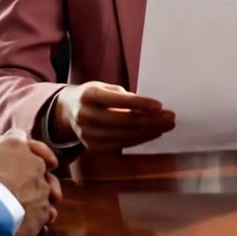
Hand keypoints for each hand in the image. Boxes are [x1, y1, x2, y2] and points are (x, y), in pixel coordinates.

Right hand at [0, 130, 61, 235]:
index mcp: (15, 145)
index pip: (16, 137)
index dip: (8, 145)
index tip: (1, 153)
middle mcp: (34, 163)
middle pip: (36, 161)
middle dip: (26, 169)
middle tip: (14, 180)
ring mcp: (42, 187)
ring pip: (44, 187)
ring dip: (34, 192)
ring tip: (21, 202)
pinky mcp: (43, 211)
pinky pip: (44, 211)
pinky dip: (36, 214)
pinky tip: (26, 220)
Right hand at [51, 82, 174, 152]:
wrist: (65, 112)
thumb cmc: (92, 96)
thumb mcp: (103, 88)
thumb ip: (124, 96)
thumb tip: (151, 108)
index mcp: (89, 96)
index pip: (119, 100)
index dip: (140, 104)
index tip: (160, 105)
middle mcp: (86, 116)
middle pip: (124, 121)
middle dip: (151, 121)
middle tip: (171, 118)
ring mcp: (88, 135)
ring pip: (125, 135)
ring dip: (150, 132)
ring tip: (167, 126)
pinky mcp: (93, 148)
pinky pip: (122, 144)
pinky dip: (140, 139)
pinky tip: (153, 133)